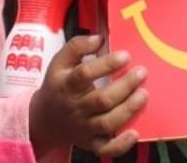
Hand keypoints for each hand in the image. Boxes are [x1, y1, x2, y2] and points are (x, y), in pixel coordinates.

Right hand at [29, 35, 148, 157]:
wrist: (43, 120)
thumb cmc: (58, 85)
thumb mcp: (59, 62)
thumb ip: (76, 46)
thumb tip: (99, 38)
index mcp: (66, 85)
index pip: (84, 75)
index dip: (106, 65)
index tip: (125, 56)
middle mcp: (75, 107)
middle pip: (101, 100)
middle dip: (125, 86)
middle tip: (142, 72)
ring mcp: (83, 127)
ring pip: (106, 123)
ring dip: (128, 110)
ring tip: (143, 94)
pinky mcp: (90, 143)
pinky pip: (105, 148)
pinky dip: (120, 144)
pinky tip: (134, 133)